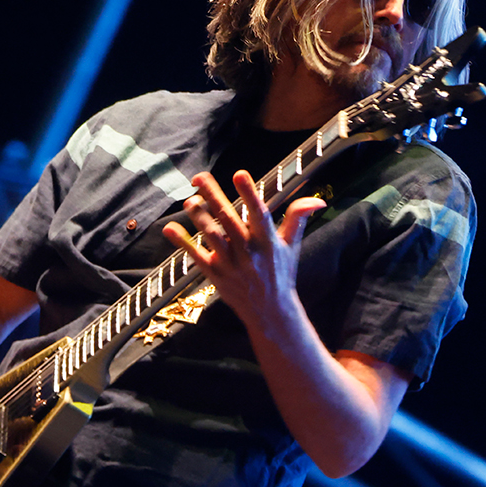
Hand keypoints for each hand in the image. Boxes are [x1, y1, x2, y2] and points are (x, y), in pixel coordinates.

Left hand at [163, 171, 324, 332]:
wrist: (270, 312)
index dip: (249, 194)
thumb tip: (316, 200)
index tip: (239, 174)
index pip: (258, 214)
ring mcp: (230, 264)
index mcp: (268, 242)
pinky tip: (169, 228)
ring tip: (190, 201)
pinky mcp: (214, 274)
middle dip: (213, 197)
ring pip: (211, 237)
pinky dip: (182, 242)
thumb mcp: (292, 246)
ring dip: (198, 218)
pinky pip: (196, 256)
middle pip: (229, 220)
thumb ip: (298, 218)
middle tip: (200, 177)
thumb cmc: (281, 274)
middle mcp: (249, 252)